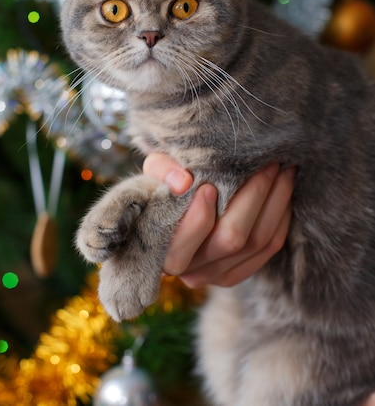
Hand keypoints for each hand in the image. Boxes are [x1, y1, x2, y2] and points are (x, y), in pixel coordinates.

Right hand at [143, 153, 294, 287]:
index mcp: (163, 251)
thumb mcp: (154, 173)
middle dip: (254, 197)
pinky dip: (281, 217)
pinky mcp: (240, 272)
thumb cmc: (163, 186)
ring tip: (283, 170)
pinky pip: (270, 248)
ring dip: (275, 202)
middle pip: (232, 239)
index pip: (182, 244)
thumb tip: (183, 182)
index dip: (198, 218)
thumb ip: (161, 171)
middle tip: (267, 163)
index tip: (209, 188)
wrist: (176, 207)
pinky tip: (284, 192)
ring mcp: (218, 276)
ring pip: (257, 242)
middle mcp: (191, 272)